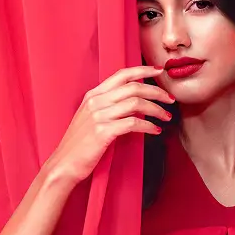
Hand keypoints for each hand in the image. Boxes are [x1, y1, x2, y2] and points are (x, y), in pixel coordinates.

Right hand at [45, 64, 172, 183]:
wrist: (64, 164)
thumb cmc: (79, 144)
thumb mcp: (90, 118)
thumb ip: (108, 107)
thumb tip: (134, 103)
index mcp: (93, 95)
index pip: (121, 75)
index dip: (143, 70)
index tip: (159, 70)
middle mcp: (96, 102)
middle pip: (133, 87)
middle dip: (157, 91)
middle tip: (171, 99)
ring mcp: (99, 116)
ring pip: (136, 103)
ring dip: (157, 109)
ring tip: (167, 117)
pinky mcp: (103, 132)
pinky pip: (133, 123)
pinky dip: (149, 126)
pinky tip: (156, 131)